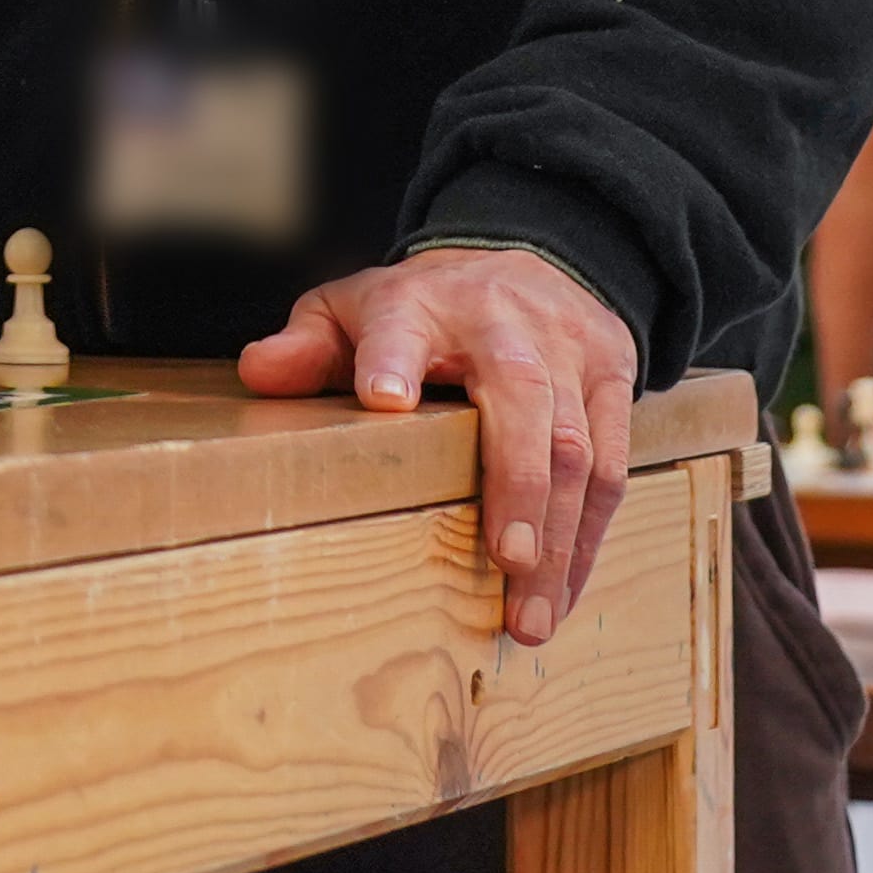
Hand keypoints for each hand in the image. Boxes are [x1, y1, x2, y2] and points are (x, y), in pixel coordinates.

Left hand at [238, 246, 635, 649]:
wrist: (525, 256)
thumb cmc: (421, 309)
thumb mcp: (350, 310)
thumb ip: (306, 345)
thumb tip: (258, 371)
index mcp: (419, 306)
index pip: (398, 328)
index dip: (390, 360)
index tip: (383, 400)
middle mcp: (503, 324)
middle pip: (521, 396)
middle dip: (519, 482)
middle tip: (507, 561)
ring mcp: (567, 350)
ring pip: (577, 445)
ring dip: (560, 537)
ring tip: (533, 615)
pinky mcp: (612, 378)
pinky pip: (613, 465)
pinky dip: (590, 537)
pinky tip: (564, 592)